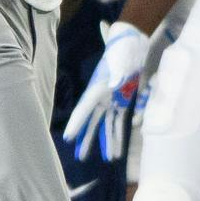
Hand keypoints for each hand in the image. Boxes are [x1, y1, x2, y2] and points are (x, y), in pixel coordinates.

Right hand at [62, 21, 150, 161]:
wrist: (132, 41)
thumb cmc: (123, 49)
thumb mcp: (120, 60)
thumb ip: (117, 72)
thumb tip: (115, 84)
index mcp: (97, 87)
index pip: (84, 108)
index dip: (76, 123)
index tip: (67, 137)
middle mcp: (101, 96)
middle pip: (92, 121)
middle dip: (87, 138)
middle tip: (80, 156)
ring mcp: (112, 100)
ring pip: (106, 125)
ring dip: (106, 142)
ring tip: (107, 159)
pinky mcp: (124, 101)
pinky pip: (119, 121)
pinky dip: (119, 135)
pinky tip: (117, 149)